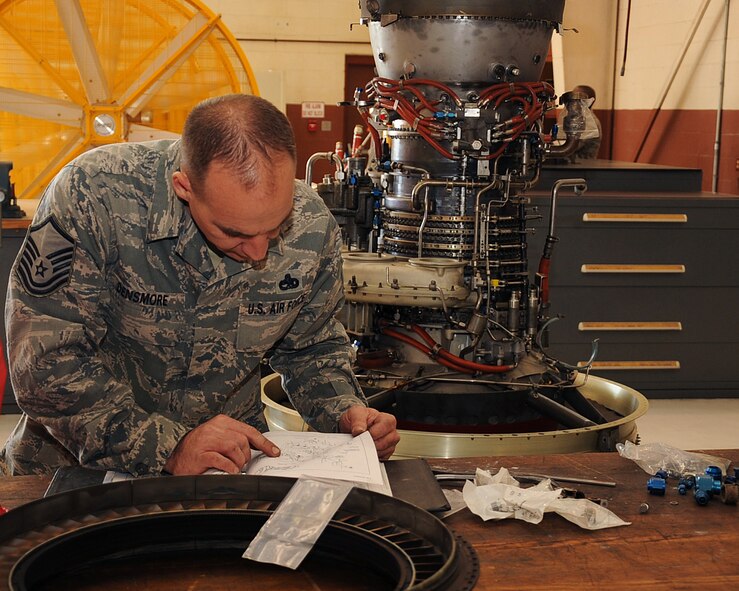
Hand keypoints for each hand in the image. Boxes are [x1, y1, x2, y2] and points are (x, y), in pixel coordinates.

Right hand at [164, 414, 279, 474]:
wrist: (176, 462)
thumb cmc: (198, 452)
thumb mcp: (218, 439)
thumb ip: (235, 439)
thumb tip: (257, 448)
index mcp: (221, 422)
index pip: (249, 431)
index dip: (264, 443)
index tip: (274, 452)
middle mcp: (214, 428)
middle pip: (243, 441)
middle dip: (246, 456)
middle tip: (241, 465)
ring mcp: (206, 440)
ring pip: (234, 449)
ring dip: (237, 463)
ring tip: (232, 468)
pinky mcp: (201, 454)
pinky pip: (223, 460)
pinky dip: (229, 468)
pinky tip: (229, 472)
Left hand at [339, 405, 399, 459]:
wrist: (352, 427)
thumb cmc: (357, 418)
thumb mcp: (355, 413)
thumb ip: (357, 421)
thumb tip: (359, 431)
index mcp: (387, 420)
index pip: (383, 429)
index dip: (371, 433)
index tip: (362, 433)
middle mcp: (391, 432)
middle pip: (385, 443)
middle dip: (370, 443)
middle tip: (362, 440)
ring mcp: (390, 444)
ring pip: (383, 452)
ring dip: (370, 450)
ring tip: (364, 444)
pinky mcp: (386, 454)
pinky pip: (381, 459)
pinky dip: (372, 457)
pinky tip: (366, 450)